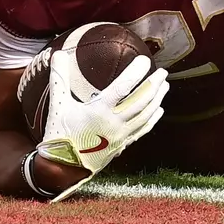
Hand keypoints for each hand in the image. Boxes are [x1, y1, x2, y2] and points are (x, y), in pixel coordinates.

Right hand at [37, 50, 167, 201]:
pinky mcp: (122, 145)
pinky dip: (152, 119)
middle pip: (140, 101)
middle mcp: (113, 123)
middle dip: (154, 85)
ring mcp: (120, 136)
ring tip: (165, 86)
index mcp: (99, 111)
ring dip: (157, 100)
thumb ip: (59, 79)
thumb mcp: (58, 105)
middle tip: (163, 72)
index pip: (123, 88)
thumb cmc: (59, 136)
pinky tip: (159, 111)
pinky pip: (142, 130)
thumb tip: (58, 54)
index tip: (145, 61)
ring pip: (145, 116)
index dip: (135, 73)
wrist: (62, 168)